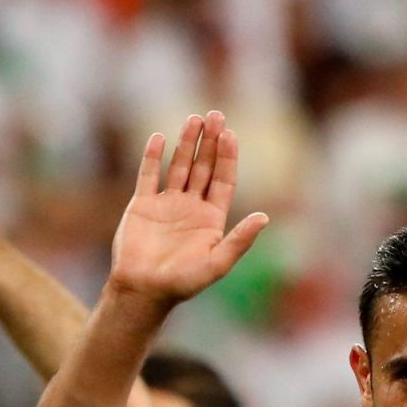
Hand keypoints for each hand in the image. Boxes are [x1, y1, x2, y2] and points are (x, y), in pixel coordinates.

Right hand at [109, 112, 268, 305]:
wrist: (143, 291)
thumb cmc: (182, 283)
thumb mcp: (218, 263)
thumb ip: (240, 240)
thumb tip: (265, 217)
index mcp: (211, 219)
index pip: (223, 180)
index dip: (228, 157)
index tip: (230, 134)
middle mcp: (191, 207)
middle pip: (204, 167)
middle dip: (210, 142)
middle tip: (215, 115)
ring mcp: (166, 204)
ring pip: (178, 166)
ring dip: (186, 143)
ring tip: (194, 119)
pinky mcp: (142, 205)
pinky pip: (148, 175)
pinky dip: (153, 156)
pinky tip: (159, 137)